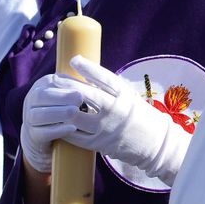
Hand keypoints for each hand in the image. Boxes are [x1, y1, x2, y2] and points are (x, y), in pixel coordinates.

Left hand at [19, 57, 191, 182]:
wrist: (153, 143)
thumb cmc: (138, 115)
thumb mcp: (129, 96)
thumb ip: (109, 87)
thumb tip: (84, 72)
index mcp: (125, 96)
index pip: (105, 79)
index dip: (88, 68)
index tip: (74, 59)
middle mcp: (116, 111)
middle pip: (85, 95)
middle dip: (67, 86)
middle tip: (53, 79)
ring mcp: (106, 128)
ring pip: (75, 116)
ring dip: (60, 106)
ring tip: (51, 99)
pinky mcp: (99, 144)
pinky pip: (74, 135)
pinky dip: (62, 126)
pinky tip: (56, 119)